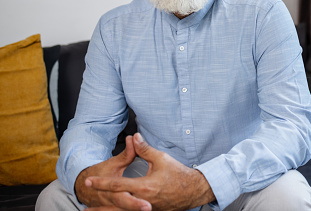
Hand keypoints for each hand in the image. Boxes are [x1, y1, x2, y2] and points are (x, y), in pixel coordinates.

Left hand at [85, 133, 215, 210]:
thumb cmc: (179, 175)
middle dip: (99, 203)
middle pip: (116, 204)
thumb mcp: (162, 159)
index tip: (90, 180)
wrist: (194, 190)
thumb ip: (145, 149)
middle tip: (84, 204)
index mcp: (144, 187)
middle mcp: (144, 201)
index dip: (102, 182)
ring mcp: (148, 210)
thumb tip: (134, 138)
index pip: (118, 185)